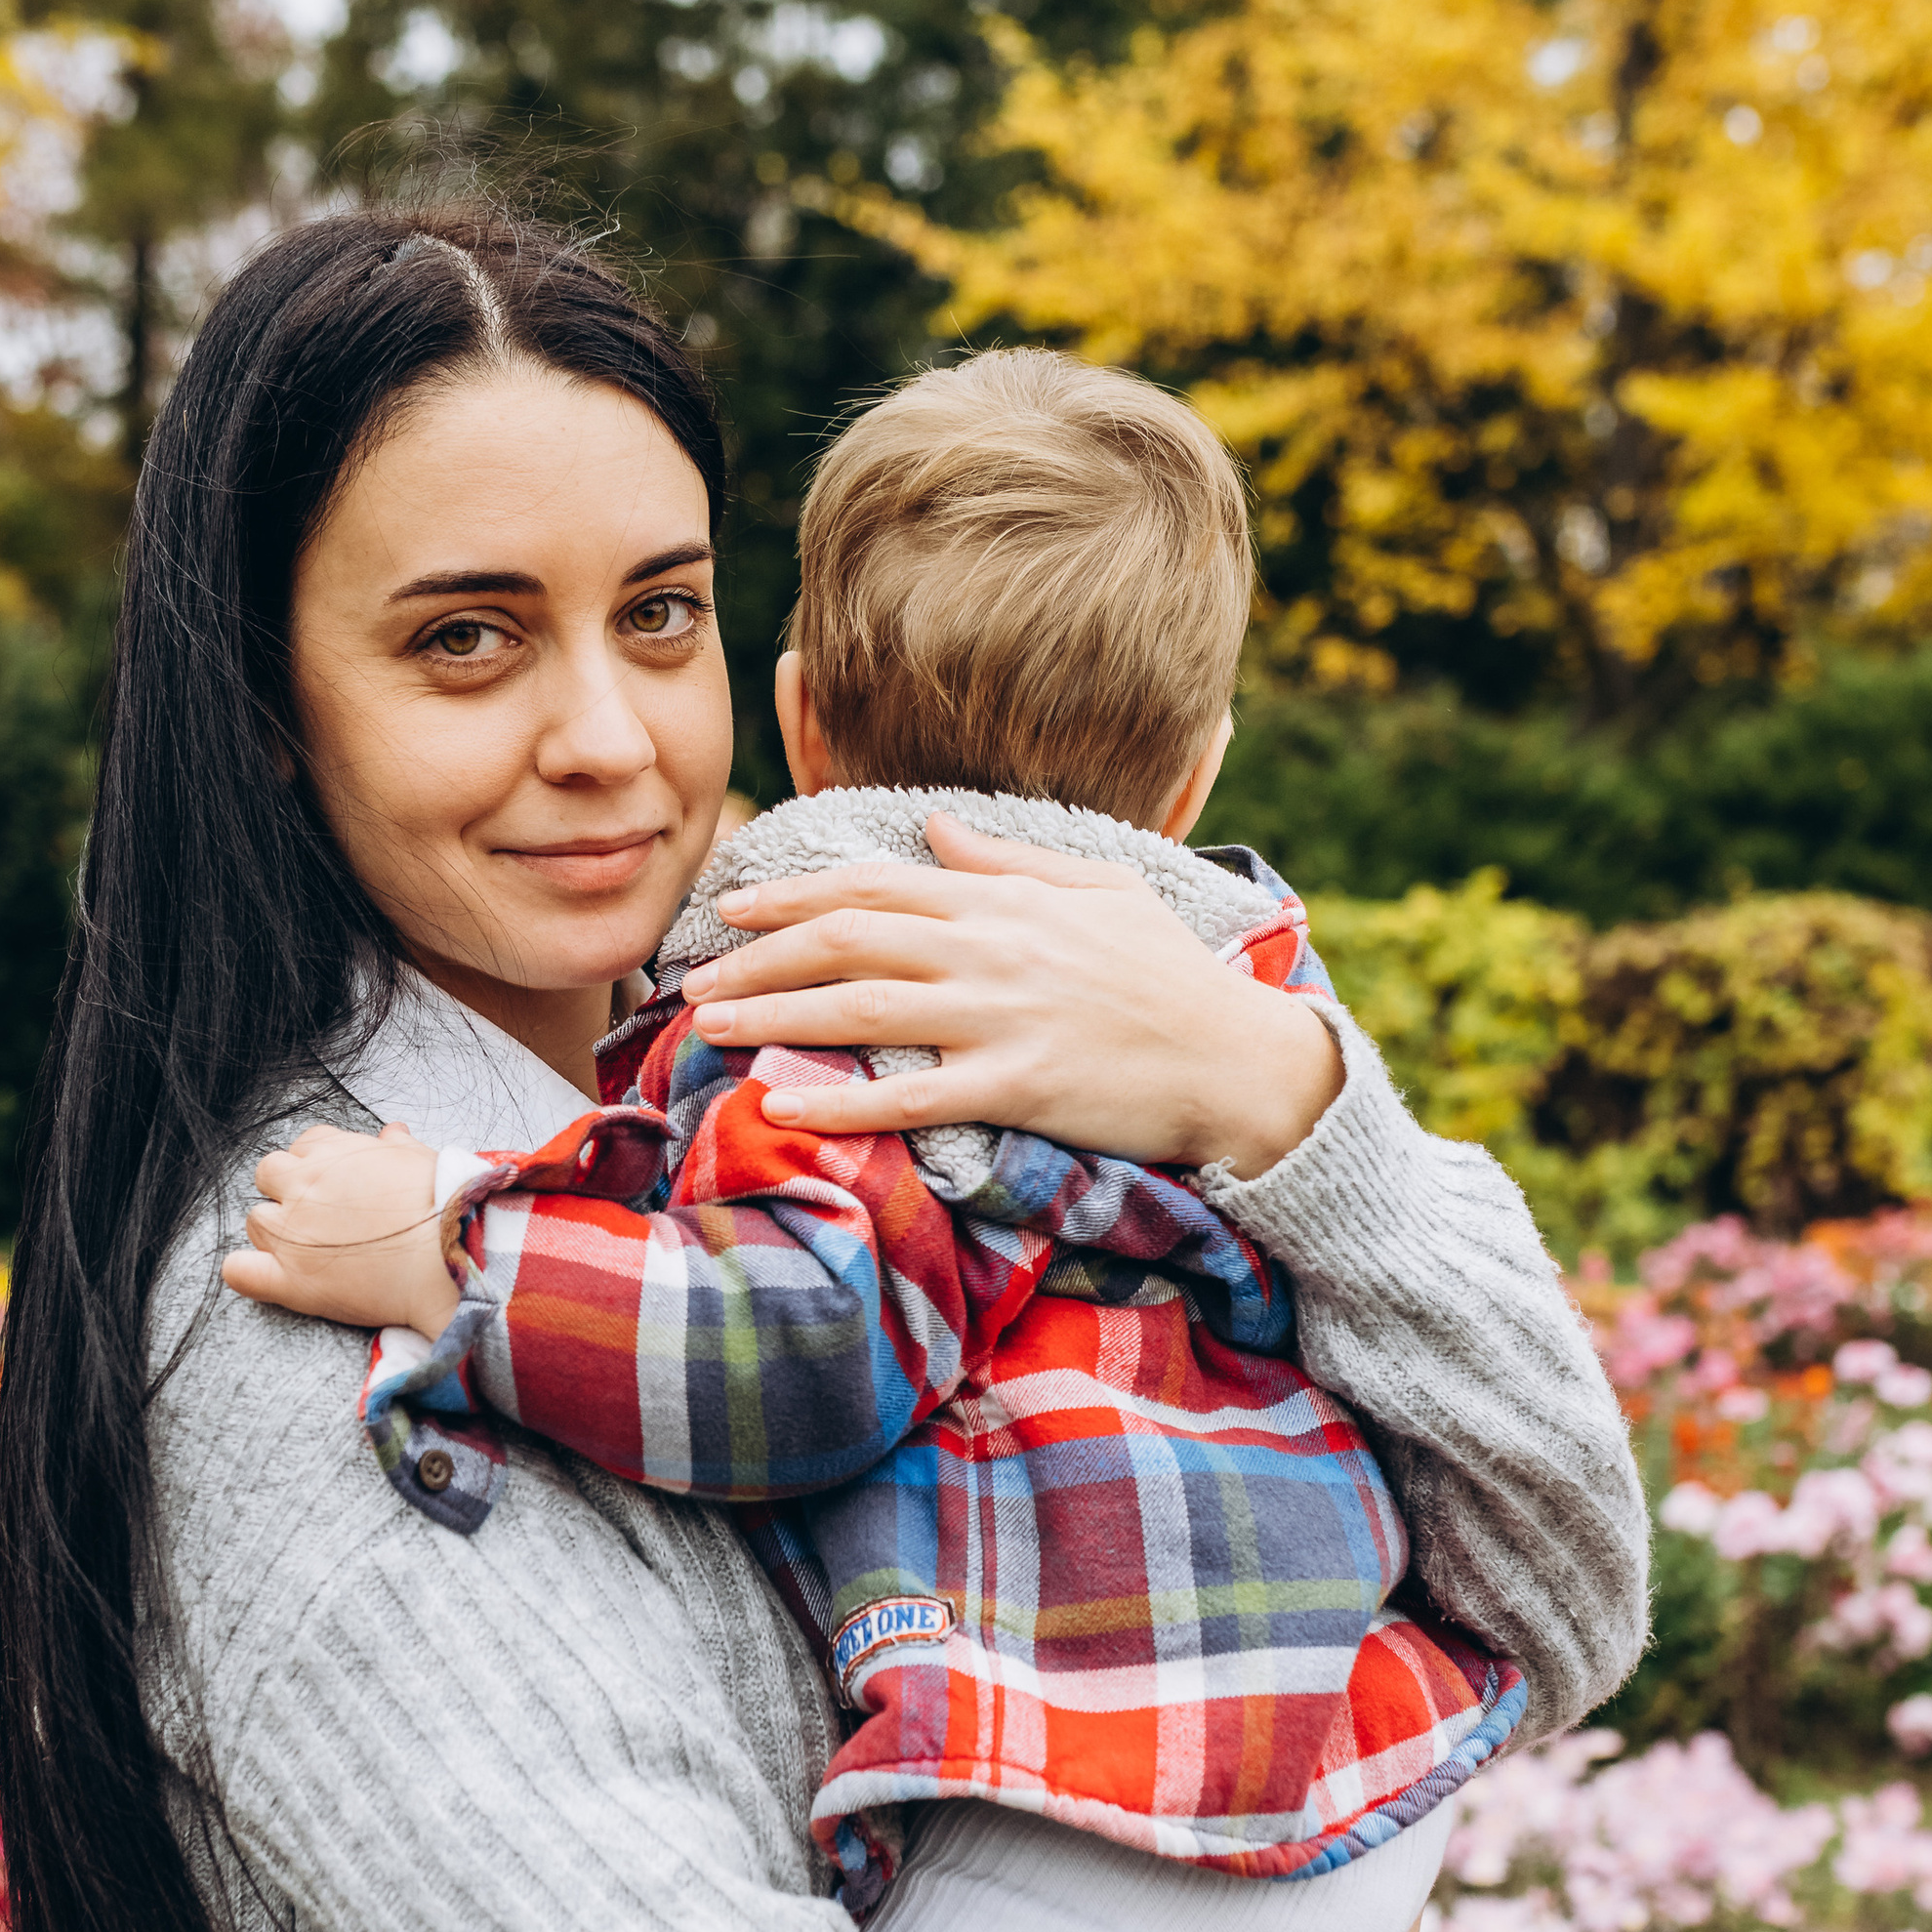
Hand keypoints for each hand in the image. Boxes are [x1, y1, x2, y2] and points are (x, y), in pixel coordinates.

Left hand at [221, 1124, 461, 1339]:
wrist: (447, 1256)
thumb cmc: (441, 1206)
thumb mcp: (421, 1160)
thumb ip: (397, 1146)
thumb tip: (392, 1133)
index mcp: (331, 1154)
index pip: (303, 1147)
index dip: (316, 1166)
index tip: (335, 1186)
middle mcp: (303, 1186)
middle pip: (268, 1175)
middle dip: (286, 1191)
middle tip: (317, 1216)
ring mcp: (291, 1233)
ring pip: (255, 1221)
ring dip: (274, 1232)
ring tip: (308, 1251)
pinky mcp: (290, 1280)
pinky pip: (240, 1271)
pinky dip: (243, 1271)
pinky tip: (260, 1274)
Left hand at [681, 813, 1341, 1176]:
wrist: (1241, 1060)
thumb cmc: (1172, 979)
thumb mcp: (1101, 891)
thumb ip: (1009, 860)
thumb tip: (934, 828)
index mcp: (1004, 900)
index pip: (875, 884)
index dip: (792, 894)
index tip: (729, 906)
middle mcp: (992, 948)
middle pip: (847, 939)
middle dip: (758, 957)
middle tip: (690, 982)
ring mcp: (1003, 1016)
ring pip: (861, 1006)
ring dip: (774, 1015)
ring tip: (708, 1031)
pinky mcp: (1018, 1086)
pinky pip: (909, 1092)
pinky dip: (840, 1098)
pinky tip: (781, 1103)